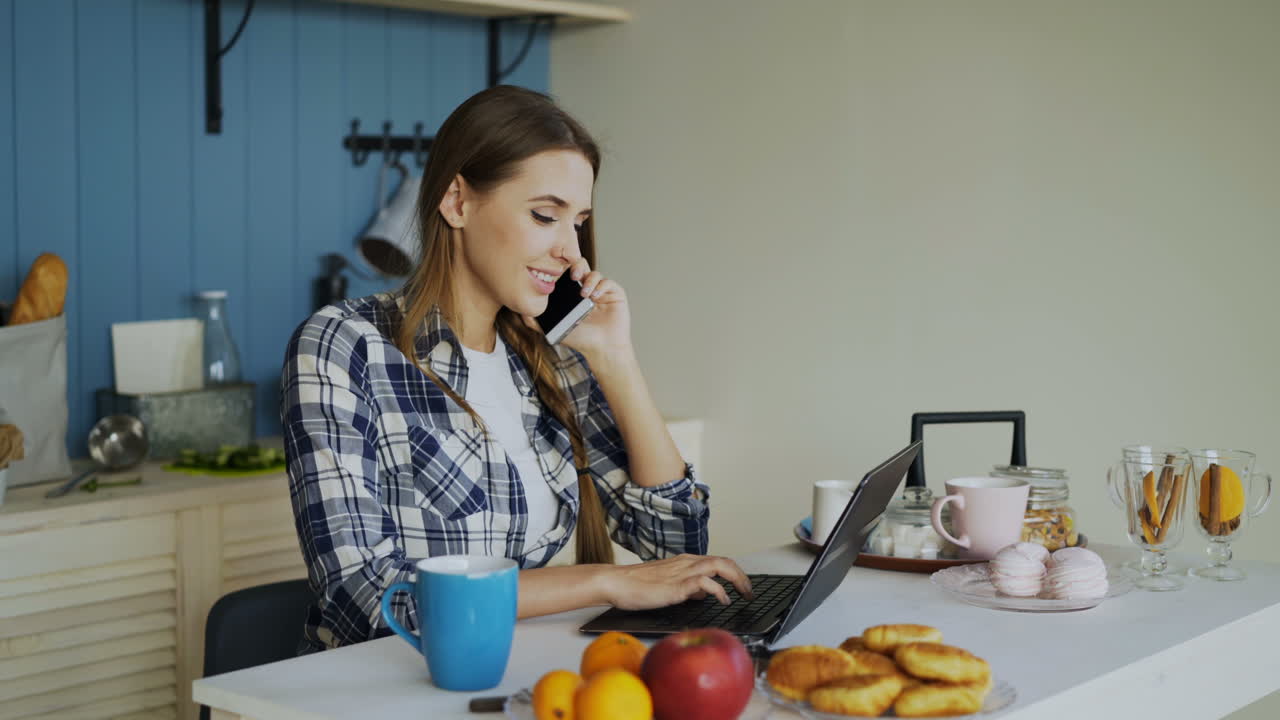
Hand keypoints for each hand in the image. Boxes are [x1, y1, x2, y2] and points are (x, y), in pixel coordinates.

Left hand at [522, 258, 630, 359]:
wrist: (601, 349)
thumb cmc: (580, 339)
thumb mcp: (554, 329)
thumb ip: (536, 322)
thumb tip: (519, 312)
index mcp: (572, 292)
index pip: (566, 273)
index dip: (562, 269)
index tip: (557, 274)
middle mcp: (587, 288)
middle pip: (581, 266)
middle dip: (576, 266)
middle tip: (572, 276)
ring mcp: (601, 290)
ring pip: (594, 273)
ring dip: (589, 279)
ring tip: (584, 293)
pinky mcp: (615, 294)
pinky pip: (608, 282)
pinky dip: (601, 286)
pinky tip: (595, 296)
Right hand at [596, 554, 753, 609]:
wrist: (616, 582)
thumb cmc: (637, 585)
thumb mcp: (668, 586)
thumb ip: (687, 587)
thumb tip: (703, 594)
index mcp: (685, 562)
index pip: (717, 562)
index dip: (735, 573)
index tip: (743, 587)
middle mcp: (686, 563)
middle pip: (724, 562)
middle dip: (742, 576)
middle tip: (750, 592)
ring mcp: (682, 572)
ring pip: (719, 566)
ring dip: (737, 580)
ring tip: (744, 595)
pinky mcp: (676, 585)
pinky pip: (705, 583)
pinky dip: (719, 591)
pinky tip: (722, 601)